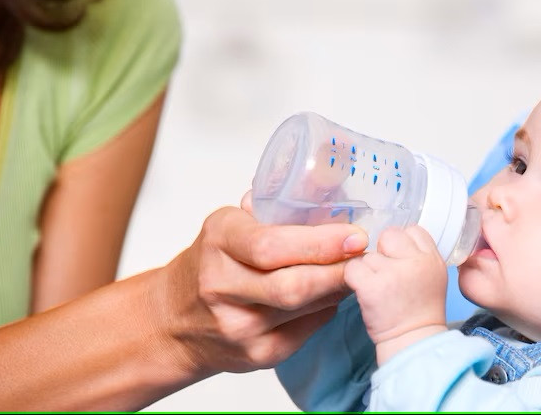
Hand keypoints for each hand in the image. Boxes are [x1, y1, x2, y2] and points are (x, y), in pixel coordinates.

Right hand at [152, 192, 368, 378]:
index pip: (270, 246)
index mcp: (219, 241)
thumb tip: (330, 184)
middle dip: (338, 270)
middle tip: (367, 255)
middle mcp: (222, 286)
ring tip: (356, 269)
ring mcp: (238, 326)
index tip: (355, 235)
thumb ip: (273, 209)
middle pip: (293, 285)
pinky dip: (326, 308)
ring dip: (338, 288)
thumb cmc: (212, 262)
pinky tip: (332, 294)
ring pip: (305, 308)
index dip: (320, 243)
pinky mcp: (256, 355)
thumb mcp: (232, 223)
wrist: (173, 319)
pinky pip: (307, 330)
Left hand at [344, 226, 447, 363]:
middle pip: (389, 236)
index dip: (402, 244)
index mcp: (432, 258)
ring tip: (378, 290)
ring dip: (368, 270)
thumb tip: (392, 240)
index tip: (399, 261)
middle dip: (383, 252)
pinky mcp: (371, 286)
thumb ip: (418, 254)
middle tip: (385, 275)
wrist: (412, 342)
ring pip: (368, 255)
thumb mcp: (433, 275)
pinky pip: (353, 268)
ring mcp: (392, 273)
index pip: (413, 231)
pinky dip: (354, 279)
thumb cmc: (419, 311)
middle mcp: (415, 262)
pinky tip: (364, 292)